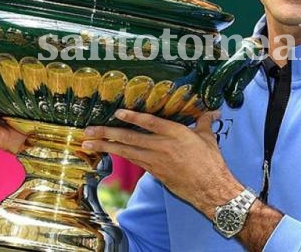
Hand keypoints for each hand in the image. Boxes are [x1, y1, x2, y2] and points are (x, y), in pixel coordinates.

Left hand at [82, 110, 243, 216]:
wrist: (210, 188)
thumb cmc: (210, 162)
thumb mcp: (207, 138)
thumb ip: (204, 121)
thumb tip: (212, 112)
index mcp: (175, 133)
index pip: (150, 122)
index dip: (132, 117)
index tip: (117, 112)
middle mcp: (162, 146)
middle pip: (129, 138)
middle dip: (106, 133)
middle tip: (88, 130)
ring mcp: (156, 160)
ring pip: (126, 151)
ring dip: (106, 146)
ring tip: (88, 143)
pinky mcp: (154, 171)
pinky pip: (133, 160)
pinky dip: (120, 155)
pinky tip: (109, 152)